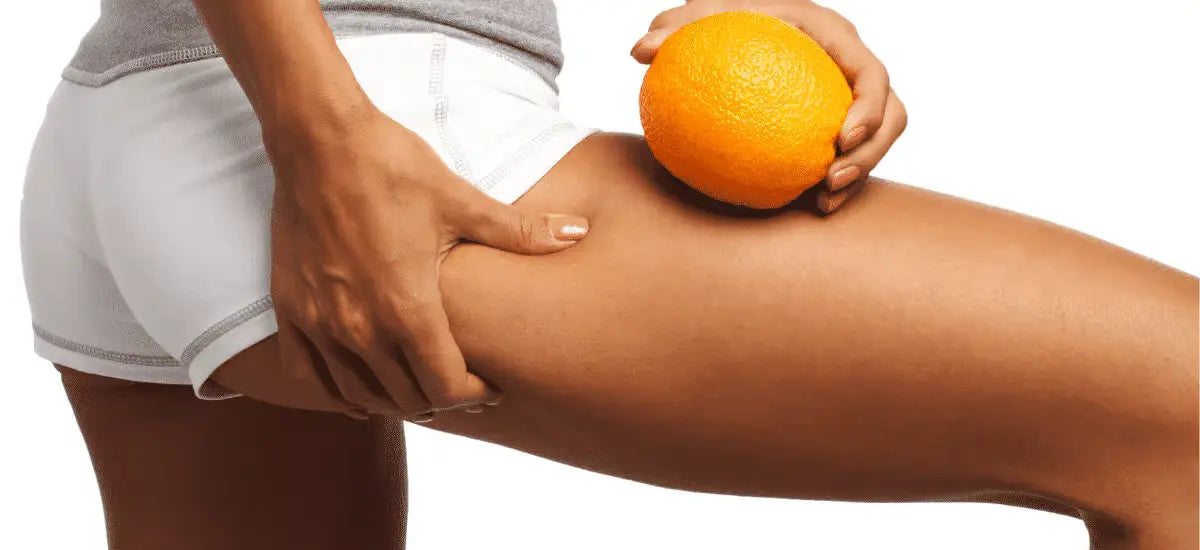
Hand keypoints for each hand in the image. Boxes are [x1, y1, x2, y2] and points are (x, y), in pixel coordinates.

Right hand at [219, 105, 588, 418]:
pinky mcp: (291, 308)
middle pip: (407, 397)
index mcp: (408, 308)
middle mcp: (361, 328)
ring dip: (394, 398)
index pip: (446, 387)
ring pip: (360, 394)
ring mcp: (321, 322)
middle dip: (442, 397)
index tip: (491, 385)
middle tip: (463, 383)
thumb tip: (579, 232)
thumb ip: (521, 231)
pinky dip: (338, 388)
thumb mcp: (462, 201)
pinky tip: (360, 384)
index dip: (474, 395)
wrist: (320, 139)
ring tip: (418, 384)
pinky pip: (309, 374)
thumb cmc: (392, 168)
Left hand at [631, 0, 906, 213]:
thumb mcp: (700, 17)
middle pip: (890, 116)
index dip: (869, 108)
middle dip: (871, 153)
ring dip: (860, 175)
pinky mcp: (835, 127)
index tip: (840, 138)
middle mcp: (850, 71)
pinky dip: (835, 184)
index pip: (872, 74)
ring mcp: (848, 102)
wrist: (737, 34)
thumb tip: (639, 51)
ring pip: (876, 143)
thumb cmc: (723, 22)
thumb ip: (674, 29)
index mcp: (835, 38)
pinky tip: (807, 207)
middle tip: (831, 178)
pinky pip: (847, 158)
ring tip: (823, 201)